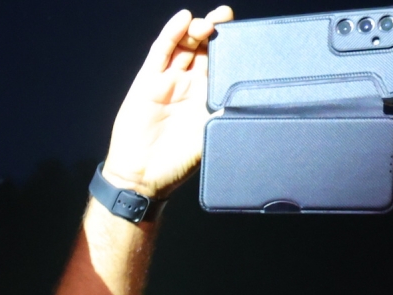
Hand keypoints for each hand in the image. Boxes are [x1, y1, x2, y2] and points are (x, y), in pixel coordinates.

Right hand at [102, 7, 233, 198]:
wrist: (142, 178)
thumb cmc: (177, 164)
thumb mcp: (210, 135)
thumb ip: (227, 113)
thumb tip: (250, 96)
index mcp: (207, 97)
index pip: (221, 62)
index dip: (230, 45)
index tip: (242, 31)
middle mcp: (189, 85)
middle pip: (203, 48)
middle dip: (214, 31)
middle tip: (224, 19)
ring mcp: (168, 81)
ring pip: (183, 45)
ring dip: (194, 30)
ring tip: (205, 23)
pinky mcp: (147, 81)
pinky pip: (160, 52)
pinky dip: (171, 33)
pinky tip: (182, 20)